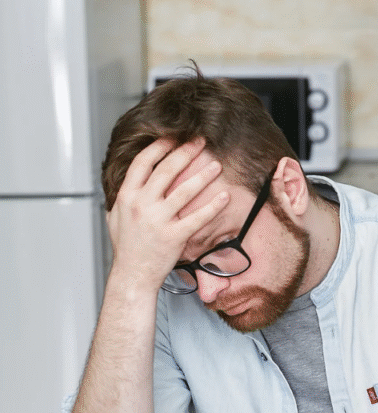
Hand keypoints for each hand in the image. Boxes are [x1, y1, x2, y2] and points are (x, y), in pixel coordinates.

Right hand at [106, 138, 227, 293]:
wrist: (132, 275)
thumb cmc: (126, 247)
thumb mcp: (116, 216)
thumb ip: (123, 196)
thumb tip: (129, 179)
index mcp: (127, 197)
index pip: (142, 163)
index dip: (159, 147)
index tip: (172, 137)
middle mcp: (142, 205)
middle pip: (166, 170)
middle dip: (185, 152)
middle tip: (200, 141)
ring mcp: (158, 220)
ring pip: (184, 191)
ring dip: (203, 175)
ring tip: (216, 165)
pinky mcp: (174, 236)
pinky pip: (198, 218)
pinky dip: (213, 206)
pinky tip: (225, 196)